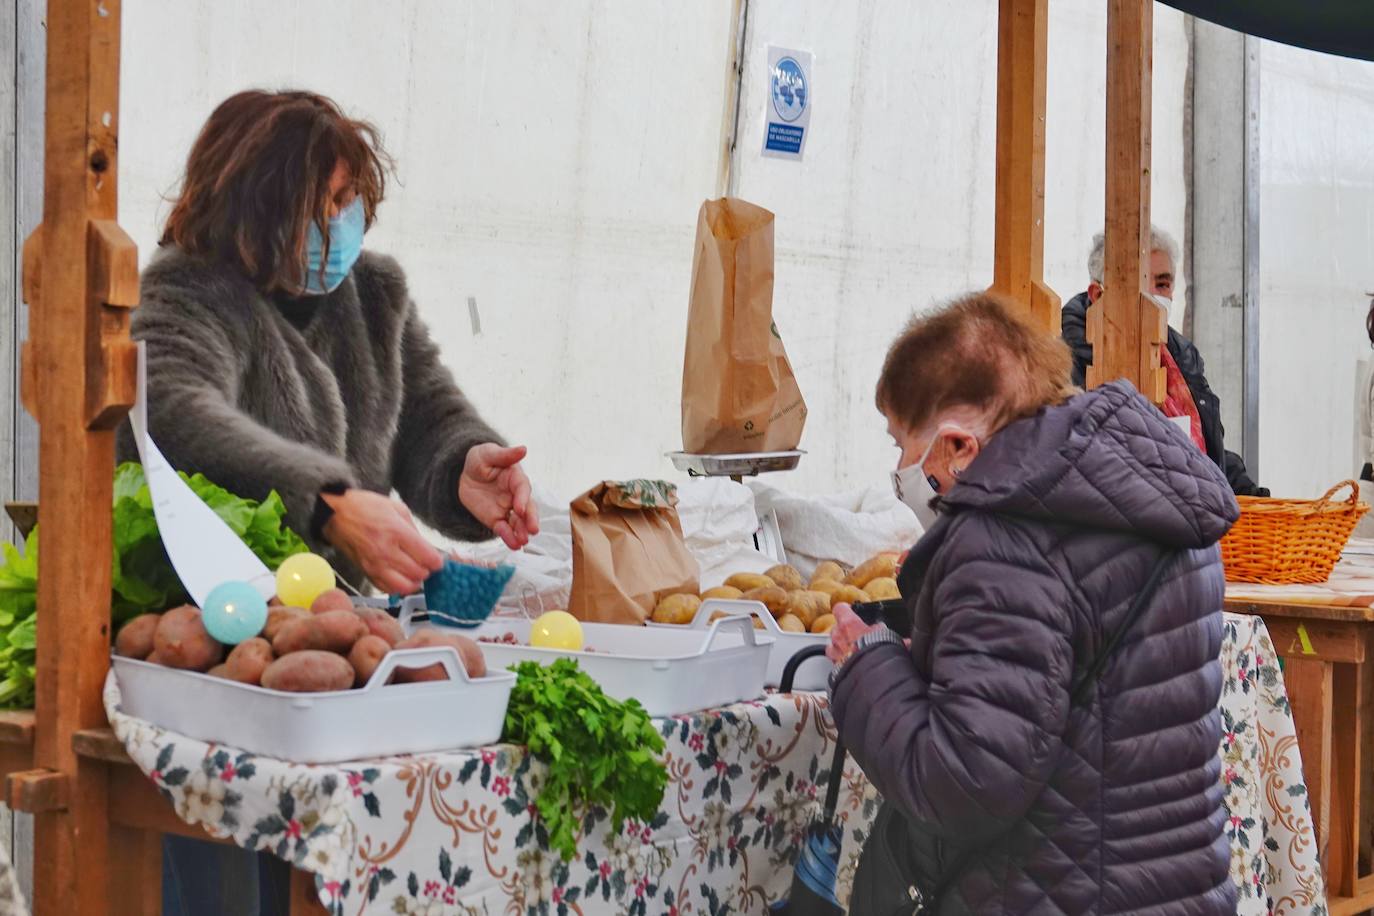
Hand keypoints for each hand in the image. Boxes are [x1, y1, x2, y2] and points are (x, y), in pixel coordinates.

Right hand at [321, 489, 443, 594]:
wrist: (336, 513)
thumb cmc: (365, 507)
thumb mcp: (397, 509)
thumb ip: (415, 531)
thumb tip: (427, 549)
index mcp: (396, 532)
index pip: (428, 557)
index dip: (438, 561)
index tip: (437, 559)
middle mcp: (385, 552)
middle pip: (419, 574)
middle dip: (427, 570)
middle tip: (426, 563)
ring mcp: (374, 565)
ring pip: (404, 587)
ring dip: (414, 582)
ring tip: (414, 572)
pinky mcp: (366, 573)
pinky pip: (388, 589)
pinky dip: (398, 587)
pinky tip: (400, 577)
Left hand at [459, 443, 540, 549]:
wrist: (466, 475)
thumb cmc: (480, 460)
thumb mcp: (488, 453)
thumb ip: (504, 454)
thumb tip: (523, 449)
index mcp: (515, 477)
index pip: (522, 488)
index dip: (522, 498)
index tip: (520, 509)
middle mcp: (515, 495)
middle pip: (527, 508)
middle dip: (530, 519)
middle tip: (533, 530)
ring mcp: (507, 509)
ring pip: (518, 522)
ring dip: (521, 532)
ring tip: (523, 542)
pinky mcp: (497, 519)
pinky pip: (504, 529)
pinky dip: (509, 538)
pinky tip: (514, 545)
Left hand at [826, 603, 882, 664]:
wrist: (869, 674)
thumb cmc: (875, 652)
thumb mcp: (883, 635)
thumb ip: (879, 629)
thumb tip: (882, 629)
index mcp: (848, 623)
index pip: (840, 608)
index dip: (844, 609)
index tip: (848, 610)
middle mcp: (838, 635)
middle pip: (836, 628)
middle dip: (844, 631)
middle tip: (855, 636)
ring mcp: (834, 651)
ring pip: (832, 644)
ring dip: (839, 646)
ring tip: (851, 650)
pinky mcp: (834, 665)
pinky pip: (834, 659)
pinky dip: (839, 659)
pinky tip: (848, 661)